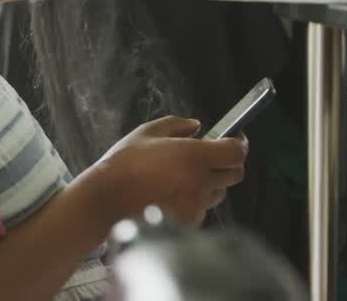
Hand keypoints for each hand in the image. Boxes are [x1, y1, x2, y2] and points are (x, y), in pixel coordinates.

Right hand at [91, 116, 247, 226]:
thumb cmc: (123, 165)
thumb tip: (195, 125)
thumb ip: (175, 124)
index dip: (239, 144)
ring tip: (185, 177)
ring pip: (219, 191)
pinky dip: (195, 200)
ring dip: (211, 182)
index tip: (234, 139)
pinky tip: (173, 194)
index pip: (236, 152)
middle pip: (235, 172)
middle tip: (209, 156)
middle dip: (227, 162)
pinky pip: (203, 208)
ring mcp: (197, 204)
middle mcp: (201, 181)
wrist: (107, 201)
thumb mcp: (145, 133)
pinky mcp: (190, 221)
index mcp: (194, 155)